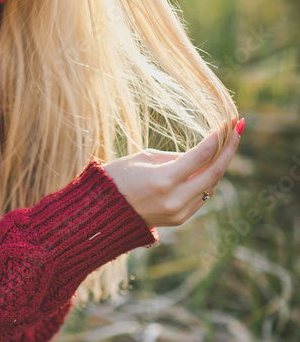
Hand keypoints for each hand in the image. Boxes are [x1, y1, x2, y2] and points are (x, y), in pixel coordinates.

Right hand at [103, 117, 242, 227]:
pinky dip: (207, 180)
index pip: (201, 155)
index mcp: (163, 180)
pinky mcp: (180, 219)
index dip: (218, 137)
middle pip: (215, 172)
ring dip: (219, 164)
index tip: (229, 122)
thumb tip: (203, 154)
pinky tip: (208, 165)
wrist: (102, 211)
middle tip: (239, 128)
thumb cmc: (119, 177)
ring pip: (211, 185)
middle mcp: (175, 199)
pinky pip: (202, 196)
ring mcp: (179, 212)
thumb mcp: (144, 158)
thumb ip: (177, 157)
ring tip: (224, 144)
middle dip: (230, 148)